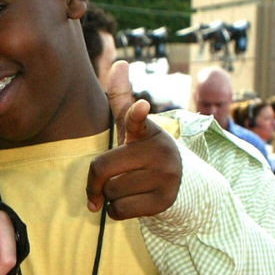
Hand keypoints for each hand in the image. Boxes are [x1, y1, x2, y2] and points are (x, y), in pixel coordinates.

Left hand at [85, 61, 181, 218]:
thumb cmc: (144, 151)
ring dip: (108, 196)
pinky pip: (119, 211)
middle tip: (104, 180)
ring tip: (126, 187)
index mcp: (147, 132)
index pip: (138, 120)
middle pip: (101, 170)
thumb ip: (122, 99)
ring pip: (110, 193)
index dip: (138, 113)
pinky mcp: (163, 202)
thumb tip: (120, 62)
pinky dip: (116, 211)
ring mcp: (164, 178)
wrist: (178, 183)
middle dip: (95, 181)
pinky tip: (131, 201)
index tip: (142, 106)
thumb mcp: (133, 128)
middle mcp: (159, 152)